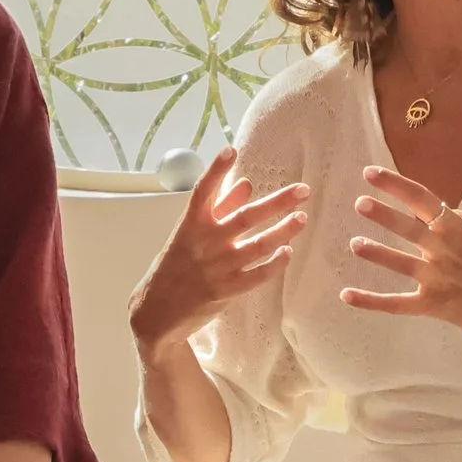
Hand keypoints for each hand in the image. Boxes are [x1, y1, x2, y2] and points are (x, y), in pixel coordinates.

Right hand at [129, 150, 309, 356]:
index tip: (231, 150)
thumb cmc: (175, 266)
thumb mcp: (189, 234)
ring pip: (258, 245)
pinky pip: (257, 275)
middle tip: (303, 190)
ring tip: (302, 218)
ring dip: (284, 231)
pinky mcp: (226, 290)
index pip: (203, 191)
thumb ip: (218, 208)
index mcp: (191, 225)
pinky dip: (274, 264)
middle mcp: (205, 243)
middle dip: (278, 203)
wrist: (158, 311)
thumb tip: (246, 184)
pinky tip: (288, 253)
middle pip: (246, 217)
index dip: (216, 170)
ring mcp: (217, 267)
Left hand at [340, 167, 461, 341]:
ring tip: (354, 244)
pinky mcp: (434, 305)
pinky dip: (370, 301)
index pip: (421, 198)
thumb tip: (440, 210)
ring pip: (398, 262)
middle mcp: (442, 249)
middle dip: (381, 213)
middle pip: (406, 227)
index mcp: (457, 227)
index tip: (370, 173)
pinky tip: (347, 295)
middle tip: (359, 203)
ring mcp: (436, 278)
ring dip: (375, 252)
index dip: (394, 184)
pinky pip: (396, 303)